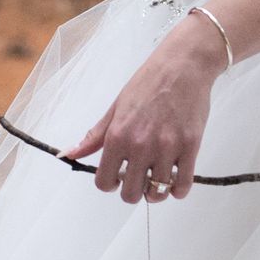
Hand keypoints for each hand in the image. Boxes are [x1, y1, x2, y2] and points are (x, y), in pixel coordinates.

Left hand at [64, 14, 225, 201]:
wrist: (183, 65)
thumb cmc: (148, 83)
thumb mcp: (115, 108)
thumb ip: (94, 137)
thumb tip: (68, 154)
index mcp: (117, 136)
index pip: (104, 181)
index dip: (109, 184)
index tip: (118, 177)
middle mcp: (140, 145)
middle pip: (131, 194)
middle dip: (132, 190)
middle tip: (138, 178)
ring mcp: (167, 148)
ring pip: (157, 193)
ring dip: (156, 192)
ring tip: (157, 179)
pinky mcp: (190, 147)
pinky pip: (183, 185)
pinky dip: (178, 190)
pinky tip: (175, 179)